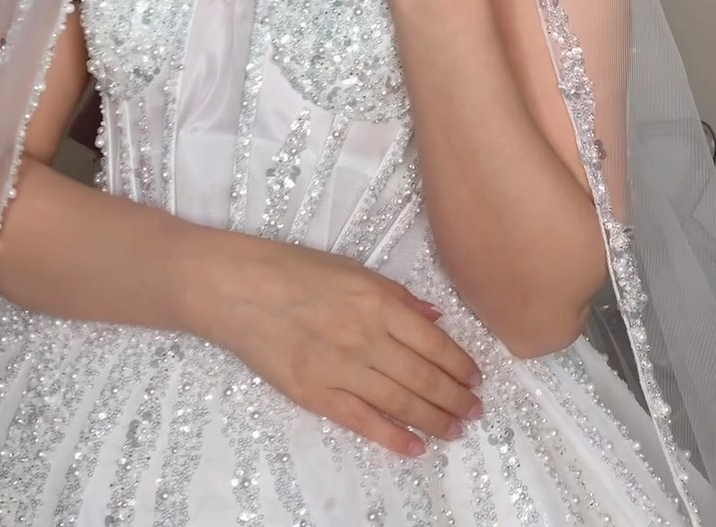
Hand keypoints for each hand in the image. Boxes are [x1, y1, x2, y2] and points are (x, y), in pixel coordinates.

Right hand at [203, 234, 483, 457]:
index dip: (460, 366)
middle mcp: (365, 338)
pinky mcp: (314, 394)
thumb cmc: (294, 270)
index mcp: (378, 303)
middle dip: (456, 399)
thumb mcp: (352, 269)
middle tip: (476, 412)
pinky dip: (393, 438)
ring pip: (400, 403)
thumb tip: (435, 320)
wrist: (238, 288)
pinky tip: (416, 447)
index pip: (434, 343)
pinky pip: (362, 422)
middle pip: (423, 377)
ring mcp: (340, 369)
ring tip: (456, 430)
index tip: (477, 380)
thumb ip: (397, 296)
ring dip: (435, 420)